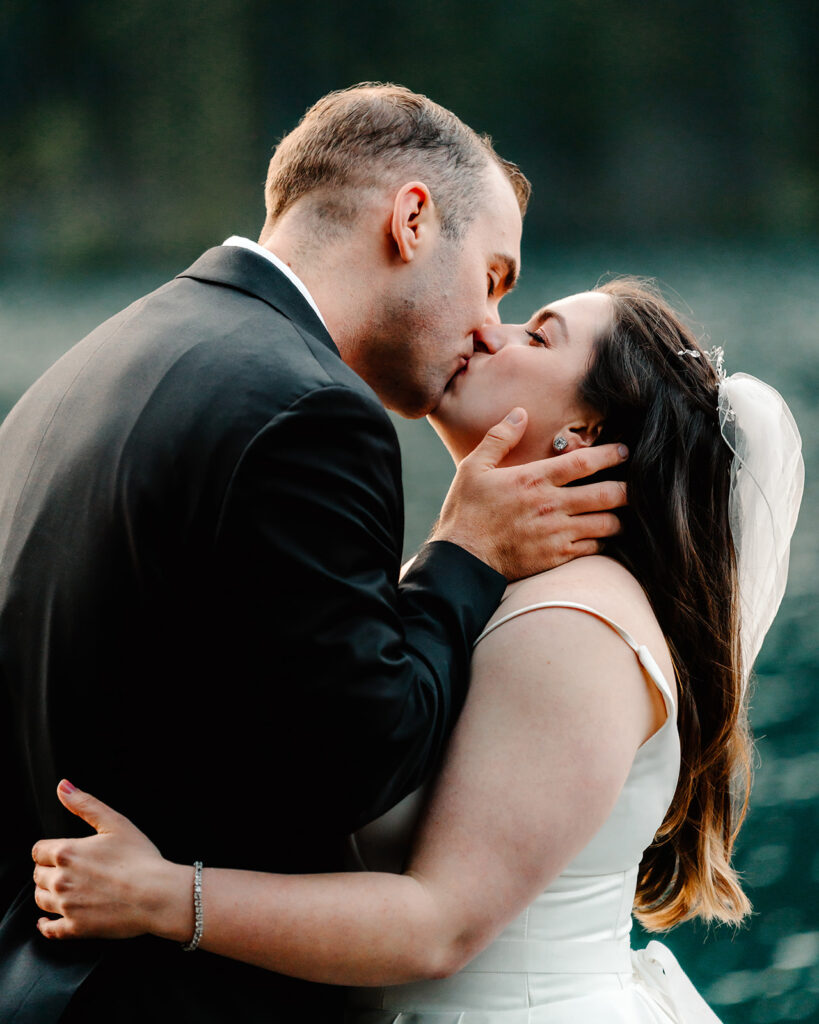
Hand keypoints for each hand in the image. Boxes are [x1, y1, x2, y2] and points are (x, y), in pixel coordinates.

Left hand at [32, 780, 188, 940]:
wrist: (157, 895)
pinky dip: (45, 925)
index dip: (49, 849)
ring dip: (48, 893)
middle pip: (38, 875)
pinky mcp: (75, 928)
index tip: (62, 852)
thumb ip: (85, 804)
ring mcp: (66, 906)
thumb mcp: (115, 823)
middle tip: (69, 869)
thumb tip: (63, 786)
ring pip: (40, 900)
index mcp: (67, 852)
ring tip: (65, 889)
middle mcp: (61, 880)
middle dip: (49, 870)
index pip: (38, 851)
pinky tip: (47, 920)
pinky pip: (48, 930)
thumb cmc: (140, 857)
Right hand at [432, 409, 627, 580]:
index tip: (625, 451)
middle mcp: (551, 505)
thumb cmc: (466, 512)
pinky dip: (603, 541)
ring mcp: (557, 533)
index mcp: (534, 479)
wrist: (463, 560)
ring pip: (606, 523)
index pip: (583, 462)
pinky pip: (593, 548)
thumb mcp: (473, 468)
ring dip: (619, 517)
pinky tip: (603, 536)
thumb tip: (520, 413)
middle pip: (606, 494)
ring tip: (623, 513)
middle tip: (637, 485)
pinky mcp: (556, 557)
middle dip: (628, 489)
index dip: (610, 454)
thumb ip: (499, 438)